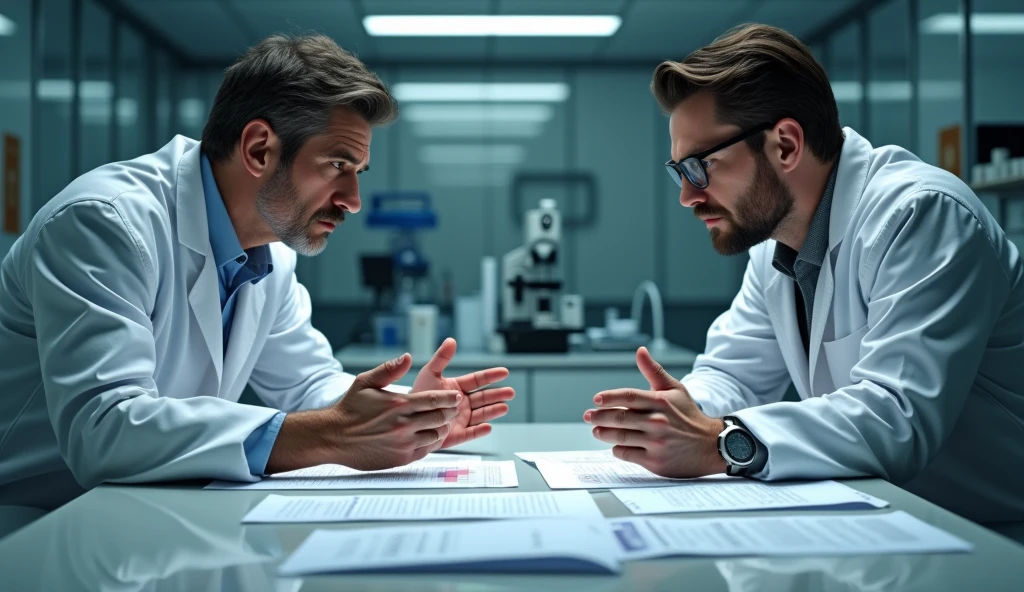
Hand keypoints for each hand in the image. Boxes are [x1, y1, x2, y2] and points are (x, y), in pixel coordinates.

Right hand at [326, 353, 461, 470]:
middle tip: (453, 409)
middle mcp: (404, 424)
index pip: (435, 400)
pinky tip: (430, 436)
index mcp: (399, 403)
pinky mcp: (401, 458)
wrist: (334, 437)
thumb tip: (408, 357)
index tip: (456, 397)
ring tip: (443, 423)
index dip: (450, 398)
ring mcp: (404, 443)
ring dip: (443, 428)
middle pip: (440, 417)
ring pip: (437, 435)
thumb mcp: (366, 381)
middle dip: (450, 412)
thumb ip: (389, 369)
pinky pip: (426, 450)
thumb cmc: (350, 408)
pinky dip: (432, 442)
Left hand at [412, 338, 514, 449]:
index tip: (504, 372)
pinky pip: (470, 433)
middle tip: (510, 392)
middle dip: (497, 395)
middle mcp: (462, 403)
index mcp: (457, 388)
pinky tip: (488, 426)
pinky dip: (479, 431)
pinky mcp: (456, 435)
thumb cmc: (417, 395)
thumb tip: (451, 340)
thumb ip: (441, 359)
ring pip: (481, 415)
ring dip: (492, 411)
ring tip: (504, 407)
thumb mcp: (429, 374)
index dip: (491, 376)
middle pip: (484, 398)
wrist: (405, 418)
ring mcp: (461, 419)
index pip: (478, 380)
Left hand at [583, 347, 725, 477]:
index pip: (627, 396)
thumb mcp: (675, 389)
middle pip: (619, 418)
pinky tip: (615, 445)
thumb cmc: (689, 415)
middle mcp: (657, 422)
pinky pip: (627, 454)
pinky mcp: (655, 461)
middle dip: (599, 417)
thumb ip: (654, 371)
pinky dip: (617, 449)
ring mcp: (656, 443)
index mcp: (661, 402)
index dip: (608, 397)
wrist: (711, 445)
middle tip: (589, 416)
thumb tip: (640, 351)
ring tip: (597, 431)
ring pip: (619, 437)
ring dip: (603, 433)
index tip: (596, 399)